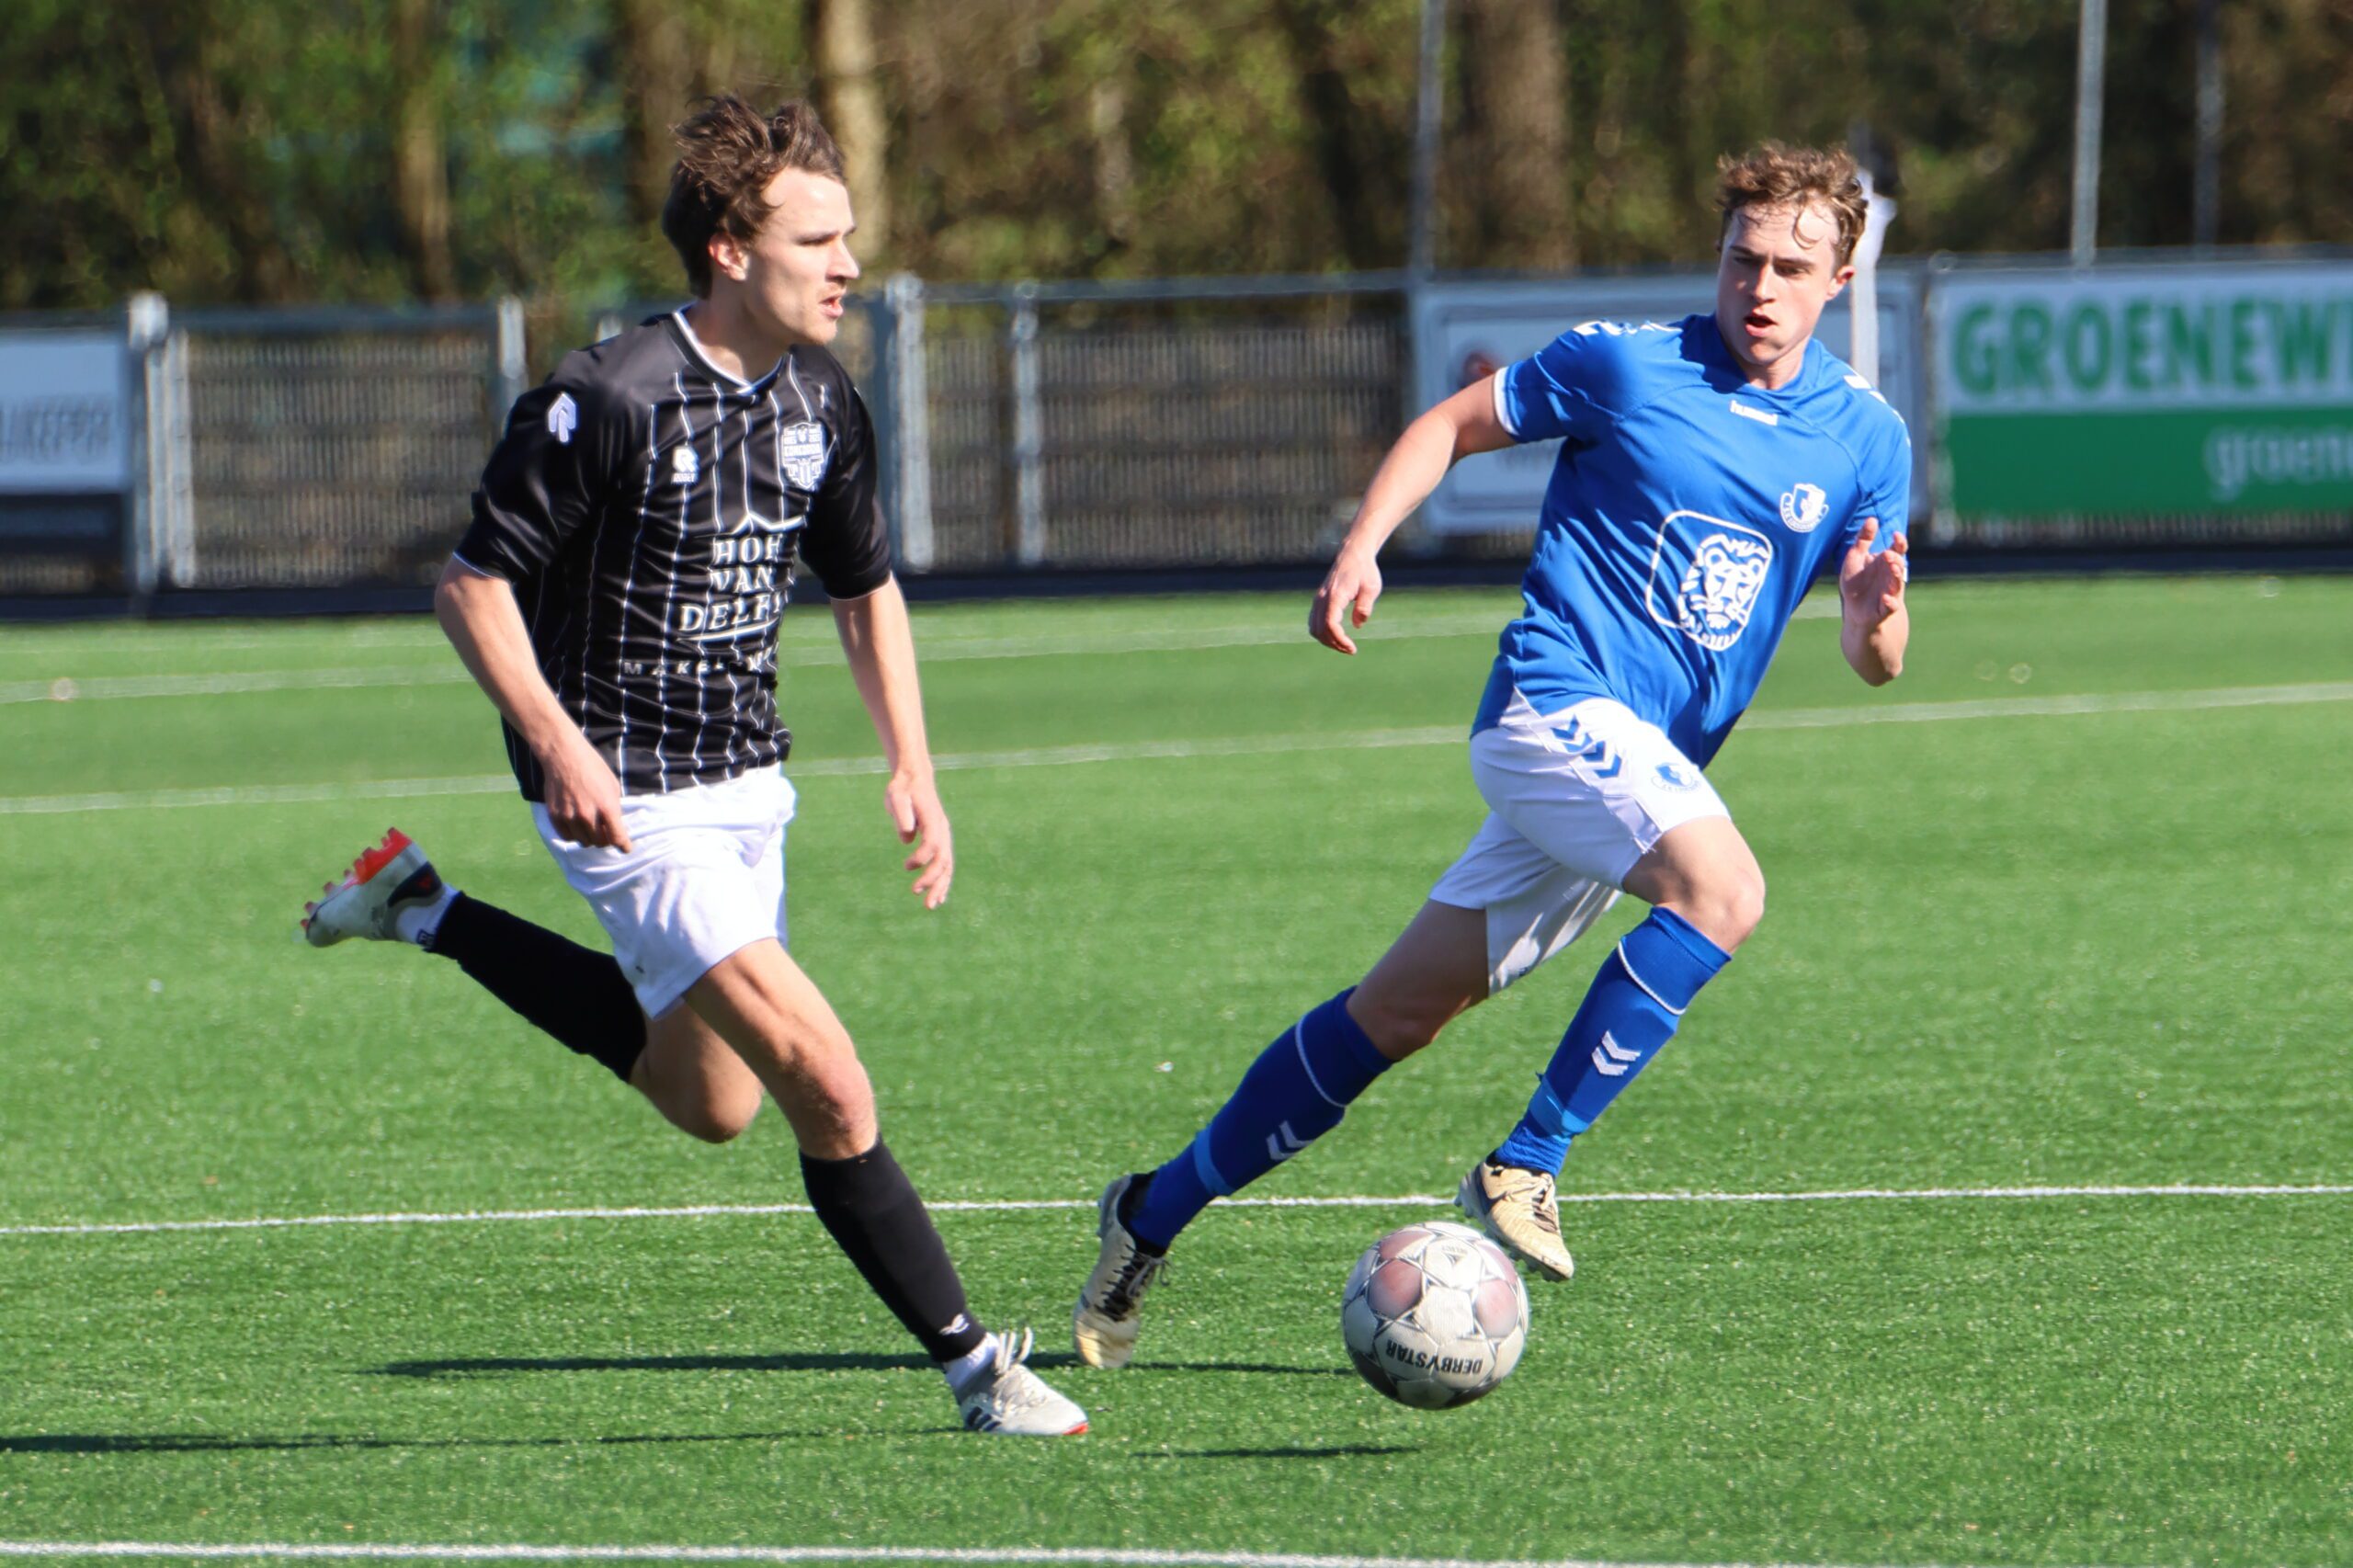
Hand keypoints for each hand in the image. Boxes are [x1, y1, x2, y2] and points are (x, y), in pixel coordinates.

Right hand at [540, 732, 631, 850]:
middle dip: (606, 840)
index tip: (625, 848)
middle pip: (600, 842)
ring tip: (591, 828)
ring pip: (583, 842)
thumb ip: (614, 807)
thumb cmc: (593, 767)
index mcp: (606, 807)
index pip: (617, 838)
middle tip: (606, 832)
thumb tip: (615, 824)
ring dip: (590, 838)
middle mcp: (587, 815)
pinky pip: (567, 837)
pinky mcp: (555, 816)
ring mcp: (569, 817)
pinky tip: (577, 826)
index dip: (623, 845)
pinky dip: (574, 835)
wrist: (564, 756)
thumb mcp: (612, 786)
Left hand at [885, 767, 954, 909]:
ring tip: (930, 905)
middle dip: (933, 880)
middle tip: (916, 894)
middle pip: (944, 860)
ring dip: (939, 886)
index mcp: (933, 820)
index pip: (933, 844)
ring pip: (946, 866)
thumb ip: (901, 815)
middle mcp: (942, 830)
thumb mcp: (896, 797)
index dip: (922, 858)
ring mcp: (943, 836)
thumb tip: (906, 837)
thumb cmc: (903, 789)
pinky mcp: (939, 841)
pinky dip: (941, 881)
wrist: (914, 779)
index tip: (906, 866)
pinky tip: (937, 896)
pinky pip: (944, 864)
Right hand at [1310, 547, 1382, 653]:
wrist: (1353, 554)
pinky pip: (1314, 621)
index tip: (1352, 648)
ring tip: (1344, 645)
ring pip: (1314, 627)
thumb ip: (1364, 607)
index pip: (1330, 624)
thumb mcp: (1371, 588)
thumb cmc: (1365, 571)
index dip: (1340, 640)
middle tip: (1350, 649)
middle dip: (1334, 644)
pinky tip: (1335, 636)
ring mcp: (1319, 599)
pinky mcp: (1319, 600)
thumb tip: (1357, 625)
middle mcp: (1323, 598)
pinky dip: (1322, 633)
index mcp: (1335, 595)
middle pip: (1320, 630)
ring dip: (1327, 640)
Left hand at [1838, 521, 1908, 625]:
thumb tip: (1872, 519)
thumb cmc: (1856, 582)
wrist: (1855, 610)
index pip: (1898, 550)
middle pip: (1899, 565)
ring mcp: (1890, 591)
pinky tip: (1885, 598)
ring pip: (1897, 583)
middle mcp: (1891, 576)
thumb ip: (1863, 540)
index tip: (1896, 535)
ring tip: (1893, 569)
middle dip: (1895, 560)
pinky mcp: (1885, 608)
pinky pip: (1891, 605)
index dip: (1900, 542)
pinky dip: (1890, 602)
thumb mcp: (1855, 558)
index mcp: (1885, 562)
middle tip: (1888, 555)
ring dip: (1896, 576)